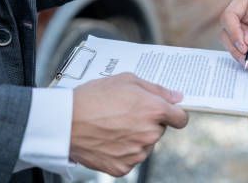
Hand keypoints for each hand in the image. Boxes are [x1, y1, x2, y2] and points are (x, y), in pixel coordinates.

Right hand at [69, 73, 187, 176]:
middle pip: (159, 130)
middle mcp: (150, 134)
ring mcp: (137, 153)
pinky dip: (123, 151)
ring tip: (113, 125)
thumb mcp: (127, 80)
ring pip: (145, 145)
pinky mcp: (123, 167)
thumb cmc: (94, 97)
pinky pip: (131, 158)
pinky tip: (109, 138)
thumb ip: (156, 89)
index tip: (167, 113)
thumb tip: (176, 97)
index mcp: (154, 111)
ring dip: (136, 137)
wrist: (66, 121)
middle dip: (148, 122)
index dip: (174, 114)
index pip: (181, 118)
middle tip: (126, 113)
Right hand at [220, 0, 247, 73]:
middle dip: (237, 50)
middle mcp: (241, 17)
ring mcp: (244, 33)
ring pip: (233, 48)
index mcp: (246, 2)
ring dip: (245, 59)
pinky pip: (243, 58)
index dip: (233, 31)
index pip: (229, 16)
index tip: (244, 45)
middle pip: (226, 34)